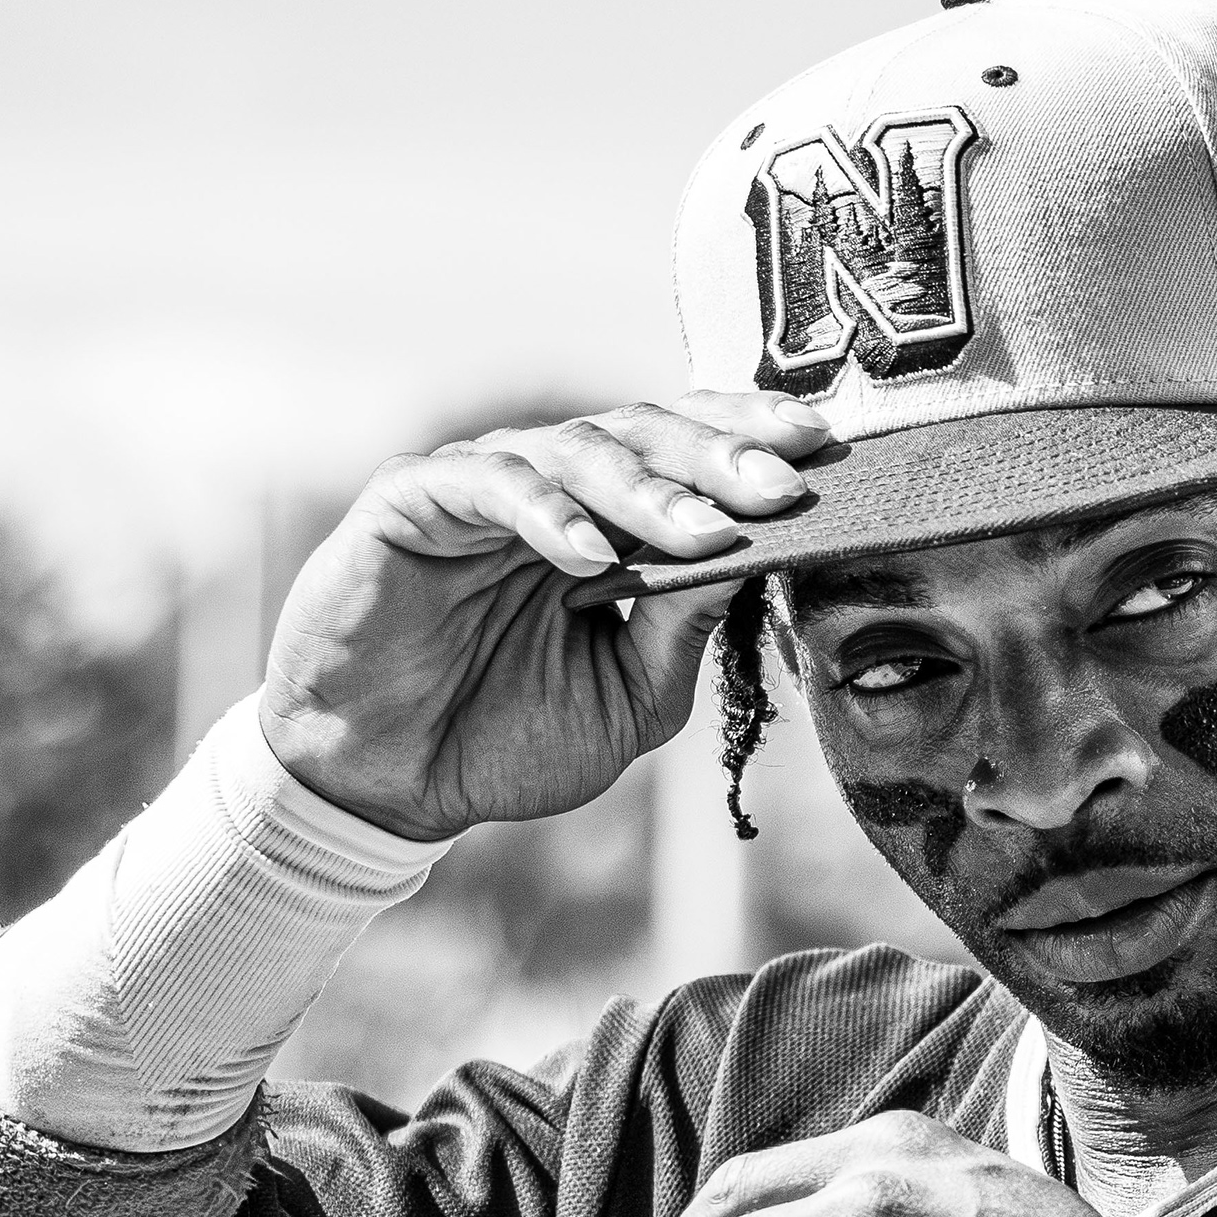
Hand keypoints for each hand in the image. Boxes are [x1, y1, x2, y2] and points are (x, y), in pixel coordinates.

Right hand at [253, 394, 830, 839]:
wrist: (386, 783)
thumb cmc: (505, 737)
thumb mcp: (628, 697)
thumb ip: (683, 629)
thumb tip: (756, 559)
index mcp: (607, 521)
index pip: (688, 455)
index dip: (750, 443)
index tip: (829, 451)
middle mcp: (551, 487)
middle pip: (645, 434)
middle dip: (721, 457)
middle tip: (787, 485)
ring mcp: (481, 484)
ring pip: (576, 451)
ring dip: (648, 490)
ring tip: (706, 530)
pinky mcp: (412, 500)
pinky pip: (489, 485)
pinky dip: (545, 513)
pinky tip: (589, 553)